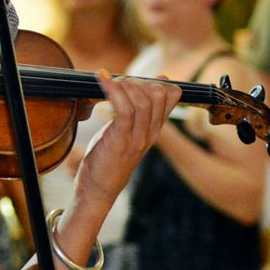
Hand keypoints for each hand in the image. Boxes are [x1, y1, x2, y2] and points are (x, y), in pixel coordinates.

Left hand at [75, 71, 180, 206]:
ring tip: (109, 80)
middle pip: (159, 95)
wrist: (98, 191)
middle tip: (119, 80)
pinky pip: (123, 109)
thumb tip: (139, 89)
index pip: (171, 96)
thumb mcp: (124, 134)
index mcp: (153, 130)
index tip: (136, 78)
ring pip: (143, 101)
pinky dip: (112, 91)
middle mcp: (150, 133)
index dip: (156, 80)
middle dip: (139, 80)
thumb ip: (133, 114)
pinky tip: (101, 80)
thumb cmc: (106, 160)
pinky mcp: (120, 141)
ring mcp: (137, 138)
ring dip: (125, 84)